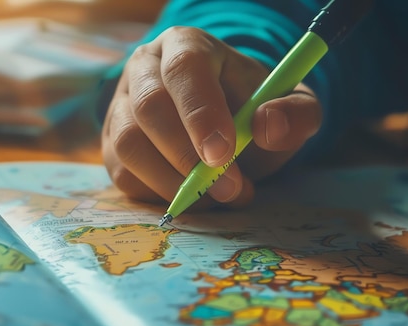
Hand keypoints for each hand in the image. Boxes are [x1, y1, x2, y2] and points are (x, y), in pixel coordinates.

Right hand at [102, 26, 321, 207]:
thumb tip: (268, 127)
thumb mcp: (289, 105)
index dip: (200, 112)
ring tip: (217, 196)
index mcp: (187, 46)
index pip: (184, 69)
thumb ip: (295, 112)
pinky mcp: (112, 144)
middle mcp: (145, 69)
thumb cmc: (252, 108)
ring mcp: (121, 106)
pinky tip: (193, 196)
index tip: (222, 154)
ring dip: (174, 181)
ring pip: (129, 144)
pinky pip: (124, 174)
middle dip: (187, 156)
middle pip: (148, 107)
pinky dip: (159, 194)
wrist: (226, 123)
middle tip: (229, 189)